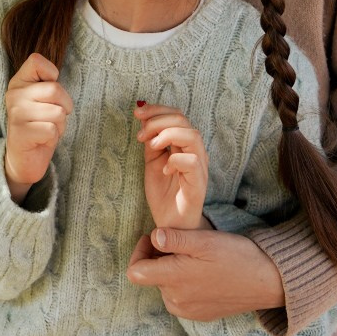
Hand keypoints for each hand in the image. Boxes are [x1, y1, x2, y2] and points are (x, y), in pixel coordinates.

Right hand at [4, 52, 71, 202]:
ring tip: (46, 129)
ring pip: (58, 112)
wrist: (23, 159)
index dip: (52, 74)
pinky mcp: (22, 133)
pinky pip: (52, 130)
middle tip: (52, 118)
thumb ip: (46, 84)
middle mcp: (14, 94)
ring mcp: (16, 113)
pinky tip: (41, 140)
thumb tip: (55, 75)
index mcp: (18, 82)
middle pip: (55, 89)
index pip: (36, 60)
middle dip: (64, 106)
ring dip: (59, 125)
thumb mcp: (41, 99)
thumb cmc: (38, 125)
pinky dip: (53, 137)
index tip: (49, 92)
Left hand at [126, 226, 286, 318]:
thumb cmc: (236, 256)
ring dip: (171, 270)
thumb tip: (153, 236)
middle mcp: (176, 301)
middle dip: (158, 258)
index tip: (154, 238)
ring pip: (165, 286)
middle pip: (151, 277)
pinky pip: (180, 298)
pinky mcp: (200, 315)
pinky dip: (184, 283)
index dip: (139, 252)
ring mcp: (188, 311)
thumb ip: (176, 239)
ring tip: (193, 255)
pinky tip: (202, 271)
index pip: (135, 272)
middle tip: (179, 242)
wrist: (268, 282)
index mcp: (174, 280)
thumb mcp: (205, 241)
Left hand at [135, 102, 207, 230]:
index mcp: (184, 145)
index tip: (137, 112)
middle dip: (157, 120)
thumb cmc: (163, 193)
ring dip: (167, 135)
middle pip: (183, 120)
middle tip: (140, 134)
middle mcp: (195, 152)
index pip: (177, 115)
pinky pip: (193, 162)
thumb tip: (142, 114)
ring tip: (151, 146)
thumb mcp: (151, 161)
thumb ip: (150, 140)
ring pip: (192, 136)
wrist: (170, 226)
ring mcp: (199, 167)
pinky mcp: (199, 184)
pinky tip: (164, 169)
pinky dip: (175, 160)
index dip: (157, 109)